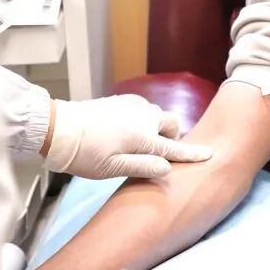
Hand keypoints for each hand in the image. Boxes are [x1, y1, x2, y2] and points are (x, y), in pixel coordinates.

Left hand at [44, 95, 212, 178]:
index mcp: (143, 136)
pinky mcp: (120, 100)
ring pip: (156, 115)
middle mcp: (143, 116)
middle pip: (170, 123)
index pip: (175, 147)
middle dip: (170, 137)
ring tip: (134, 145)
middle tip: (153, 153)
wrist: (59, 128)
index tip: (210, 154)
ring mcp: (132, 105)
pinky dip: (142, 120)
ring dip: (154, 128)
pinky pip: (142, 109)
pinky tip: (123, 132)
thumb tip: (168, 167)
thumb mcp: (113, 168)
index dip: (192, 153)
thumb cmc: (85, 154)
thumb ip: (144, 166)